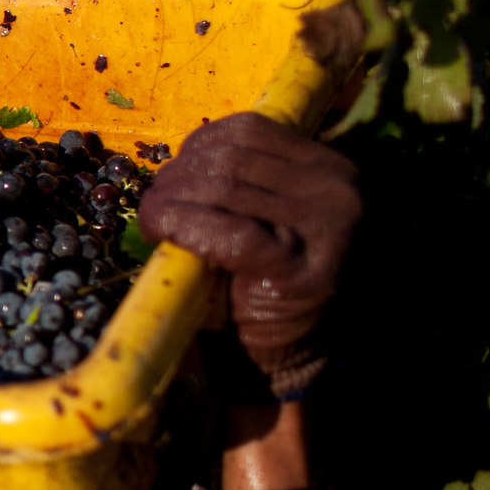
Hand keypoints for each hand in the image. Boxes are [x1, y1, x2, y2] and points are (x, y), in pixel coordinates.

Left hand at [138, 112, 361, 399]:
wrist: (282, 358)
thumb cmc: (259, 283)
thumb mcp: (260, 216)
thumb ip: (238, 181)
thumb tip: (177, 159)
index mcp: (330, 168)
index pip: (247, 131)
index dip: (194, 148)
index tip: (171, 180)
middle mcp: (337, 190)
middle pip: (228, 159)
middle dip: (175, 180)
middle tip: (153, 210)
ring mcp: (325, 227)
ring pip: (220, 189)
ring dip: (169, 203)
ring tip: (154, 225)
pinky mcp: (298, 266)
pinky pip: (224, 231)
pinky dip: (181, 227)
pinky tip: (162, 235)